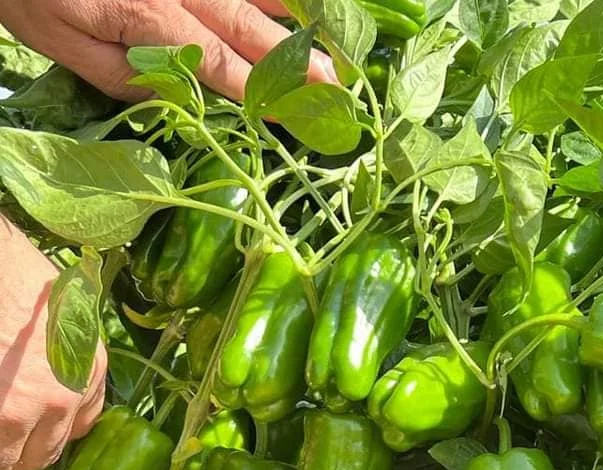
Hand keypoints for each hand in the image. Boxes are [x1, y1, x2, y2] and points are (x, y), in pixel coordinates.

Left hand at [0, 0, 336, 101]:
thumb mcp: (58, 42)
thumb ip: (121, 73)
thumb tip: (176, 98)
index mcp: (142, 11)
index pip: (212, 60)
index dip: (254, 90)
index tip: (289, 114)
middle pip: (241, 20)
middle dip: (289, 57)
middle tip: (332, 83)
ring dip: (290, 11)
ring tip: (329, 36)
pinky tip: (290, 2)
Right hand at [0, 216, 106, 469]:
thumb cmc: (17, 275)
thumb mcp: (65, 312)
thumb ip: (68, 356)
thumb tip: (49, 378)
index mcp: (92, 368)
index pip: (82, 423)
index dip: (55, 428)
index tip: (36, 427)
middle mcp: (68, 395)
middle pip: (49, 448)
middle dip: (25, 448)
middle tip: (6, 439)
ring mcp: (31, 408)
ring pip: (16, 457)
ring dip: (3, 451)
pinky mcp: (2, 415)